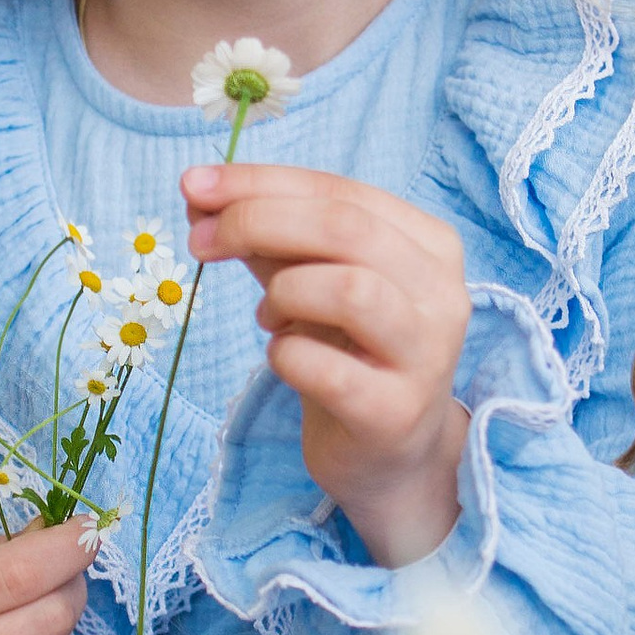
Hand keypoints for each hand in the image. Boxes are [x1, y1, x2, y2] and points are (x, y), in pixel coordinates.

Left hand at [182, 160, 469, 567]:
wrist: (388, 452)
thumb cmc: (349, 351)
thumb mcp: (310, 279)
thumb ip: (266, 235)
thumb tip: (197, 191)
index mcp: (428, 244)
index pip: (341, 190)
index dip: (261, 182)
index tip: (193, 186)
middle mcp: (442, 293)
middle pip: (346, 228)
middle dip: (258, 221)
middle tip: (201, 241)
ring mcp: (426, 355)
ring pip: (351, 290)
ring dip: (285, 292)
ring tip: (269, 317)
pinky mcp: (396, 412)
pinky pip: (326, 368)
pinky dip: (286, 354)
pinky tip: (285, 357)